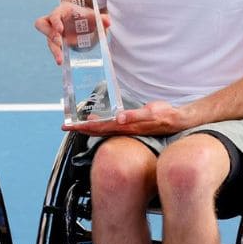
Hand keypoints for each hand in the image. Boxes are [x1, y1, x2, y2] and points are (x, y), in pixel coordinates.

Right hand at [33, 0, 108, 65]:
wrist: (81, 20)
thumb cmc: (84, 16)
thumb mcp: (91, 16)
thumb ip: (99, 18)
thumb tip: (108, 21)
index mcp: (61, 11)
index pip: (54, 15)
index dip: (55, 21)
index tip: (60, 30)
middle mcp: (53, 21)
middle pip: (42, 25)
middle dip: (50, 34)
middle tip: (59, 44)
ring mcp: (53, 32)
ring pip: (48, 39)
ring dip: (53, 50)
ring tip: (60, 61)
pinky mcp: (55, 42)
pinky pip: (53, 48)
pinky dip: (58, 55)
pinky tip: (62, 62)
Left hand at [64, 101, 186, 135]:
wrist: (177, 120)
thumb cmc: (164, 115)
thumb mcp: (151, 113)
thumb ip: (135, 116)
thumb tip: (119, 119)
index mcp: (125, 126)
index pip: (100, 127)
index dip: (84, 127)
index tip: (70, 126)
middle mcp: (124, 129)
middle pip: (98, 130)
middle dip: (81, 128)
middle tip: (65, 126)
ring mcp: (127, 129)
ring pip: (103, 129)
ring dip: (89, 127)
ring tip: (77, 124)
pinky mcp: (130, 126)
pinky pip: (111, 126)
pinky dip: (101, 124)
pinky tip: (97, 120)